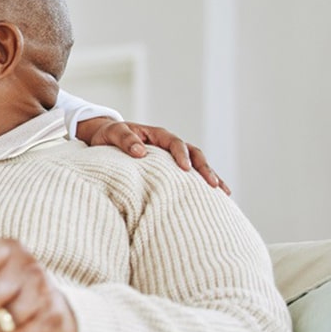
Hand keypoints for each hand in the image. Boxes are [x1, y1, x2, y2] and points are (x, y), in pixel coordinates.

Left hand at [75, 118, 228, 193]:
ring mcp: (173, 157)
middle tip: (213, 184)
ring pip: (197, 165)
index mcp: (158, 135)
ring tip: (224, 193)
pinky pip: (191, 175)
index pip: (175, 143)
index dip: (181, 155)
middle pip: (194, 154)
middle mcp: (169, 145)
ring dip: (211, 176)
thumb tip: (140, 152)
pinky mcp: (172, 168)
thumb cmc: (109, 136)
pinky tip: (215, 198)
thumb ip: (125, 140)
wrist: (106, 138)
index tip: (185, 169)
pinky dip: (203, 184)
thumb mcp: (113, 133)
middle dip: (204, 168)